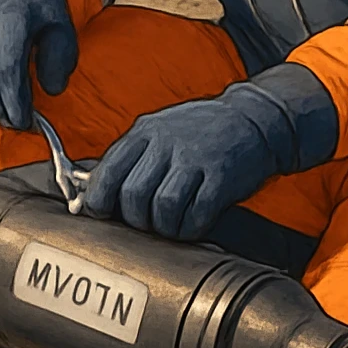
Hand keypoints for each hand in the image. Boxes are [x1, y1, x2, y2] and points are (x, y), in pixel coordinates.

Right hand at [0, 0, 77, 130]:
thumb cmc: (41, 12)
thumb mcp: (63, 29)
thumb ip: (61, 59)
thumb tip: (52, 89)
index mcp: (12, 11)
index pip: (7, 64)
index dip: (14, 98)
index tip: (25, 119)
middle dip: (2, 106)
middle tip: (18, 122)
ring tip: (8, 111)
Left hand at [81, 95, 280, 241]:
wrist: (253, 119)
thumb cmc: (199, 131)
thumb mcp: (160, 131)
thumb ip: (131, 158)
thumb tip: (94, 193)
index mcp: (145, 131)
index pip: (108, 171)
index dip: (99, 201)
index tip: (102, 214)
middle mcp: (167, 142)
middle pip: (133, 195)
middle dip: (135, 219)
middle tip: (146, 221)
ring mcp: (195, 158)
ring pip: (162, 208)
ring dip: (163, 227)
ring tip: (171, 223)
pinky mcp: (222, 176)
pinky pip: (195, 215)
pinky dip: (189, 228)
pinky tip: (193, 222)